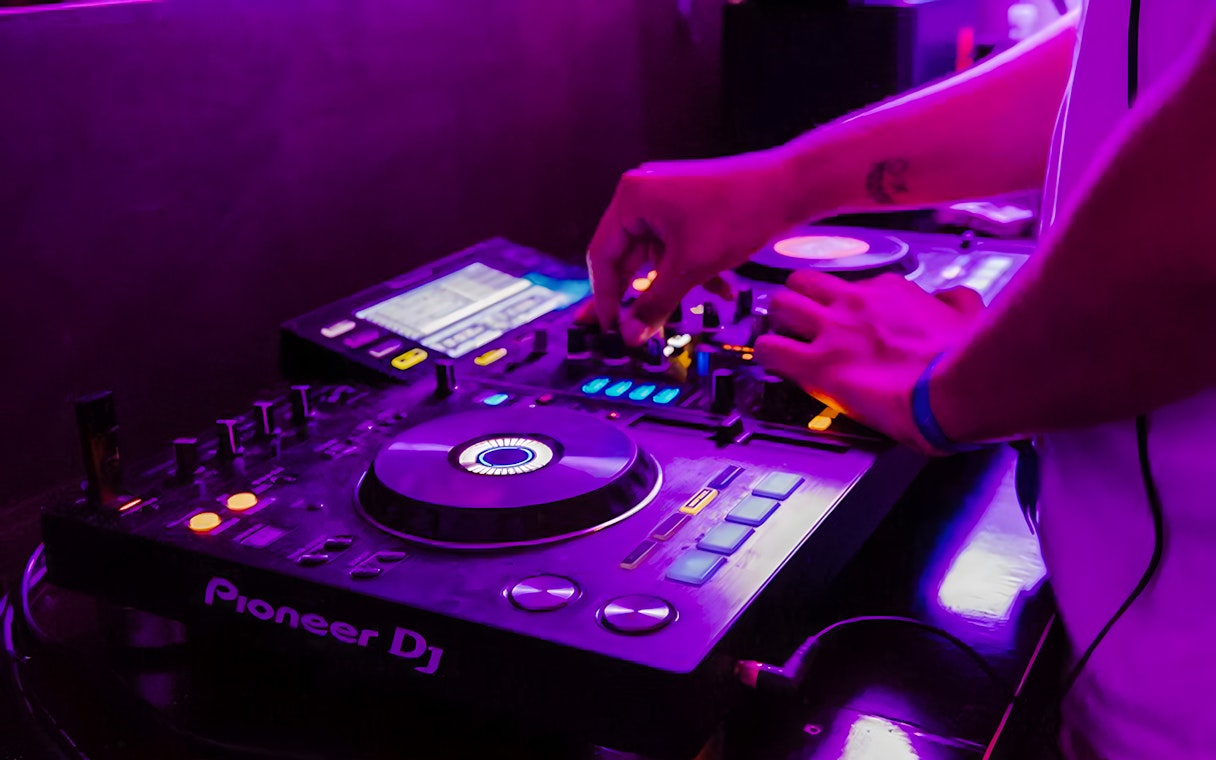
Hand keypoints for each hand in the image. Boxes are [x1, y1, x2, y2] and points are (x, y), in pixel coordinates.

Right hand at [587, 152, 803, 344]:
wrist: (789, 186)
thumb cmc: (738, 216)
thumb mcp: (691, 268)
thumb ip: (654, 304)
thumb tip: (629, 337)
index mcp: (631, 199)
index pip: (602, 256)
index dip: (605, 297)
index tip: (611, 328)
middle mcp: (642, 194)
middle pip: (628, 256)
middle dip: (643, 293)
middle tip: (639, 329)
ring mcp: (665, 198)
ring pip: (657, 256)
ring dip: (675, 284)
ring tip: (698, 303)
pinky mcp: (688, 206)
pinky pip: (676, 246)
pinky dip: (692, 269)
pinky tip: (721, 289)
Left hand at [754, 271, 983, 453]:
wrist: (958, 390)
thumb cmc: (967, 360)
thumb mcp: (971, 316)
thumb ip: (957, 301)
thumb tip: (953, 297)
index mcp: (890, 291)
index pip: (851, 285)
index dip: (842, 304)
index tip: (843, 319)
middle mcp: (855, 302)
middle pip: (803, 281)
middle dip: (796, 299)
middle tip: (796, 320)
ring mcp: (832, 331)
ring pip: (779, 305)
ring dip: (775, 322)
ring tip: (778, 338)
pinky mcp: (817, 365)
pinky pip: (769, 349)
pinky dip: (765, 355)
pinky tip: (770, 365)